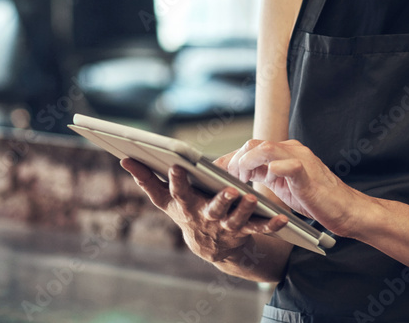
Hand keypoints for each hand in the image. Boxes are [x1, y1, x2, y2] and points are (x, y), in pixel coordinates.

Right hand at [120, 158, 287, 262]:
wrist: (210, 247)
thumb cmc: (186, 213)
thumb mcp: (165, 201)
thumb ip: (147, 181)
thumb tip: (124, 160)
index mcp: (186, 207)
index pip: (178, 193)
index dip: (176, 181)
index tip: (176, 166)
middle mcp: (206, 218)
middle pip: (213, 209)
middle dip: (220, 201)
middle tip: (228, 190)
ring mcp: (226, 226)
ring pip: (237, 219)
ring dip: (245, 210)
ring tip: (253, 199)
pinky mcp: (244, 231)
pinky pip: (260, 229)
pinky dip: (271, 224)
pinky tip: (283, 217)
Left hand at [225, 139, 365, 236]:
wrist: (345, 209)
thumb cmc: (315, 199)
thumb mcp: (283, 185)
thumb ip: (265, 175)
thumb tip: (240, 175)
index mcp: (285, 152)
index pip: (252, 147)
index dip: (231, 157)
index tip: (213, 169)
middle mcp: (292, 150)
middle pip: (255, 144)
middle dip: (235, 160)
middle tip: (226, 179)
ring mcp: (301, 160)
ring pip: (267, 149)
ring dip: (247, 163)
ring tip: (240, 179)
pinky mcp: (308, 175)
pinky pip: (290, 166)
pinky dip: (276, 169)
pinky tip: (266, 177)